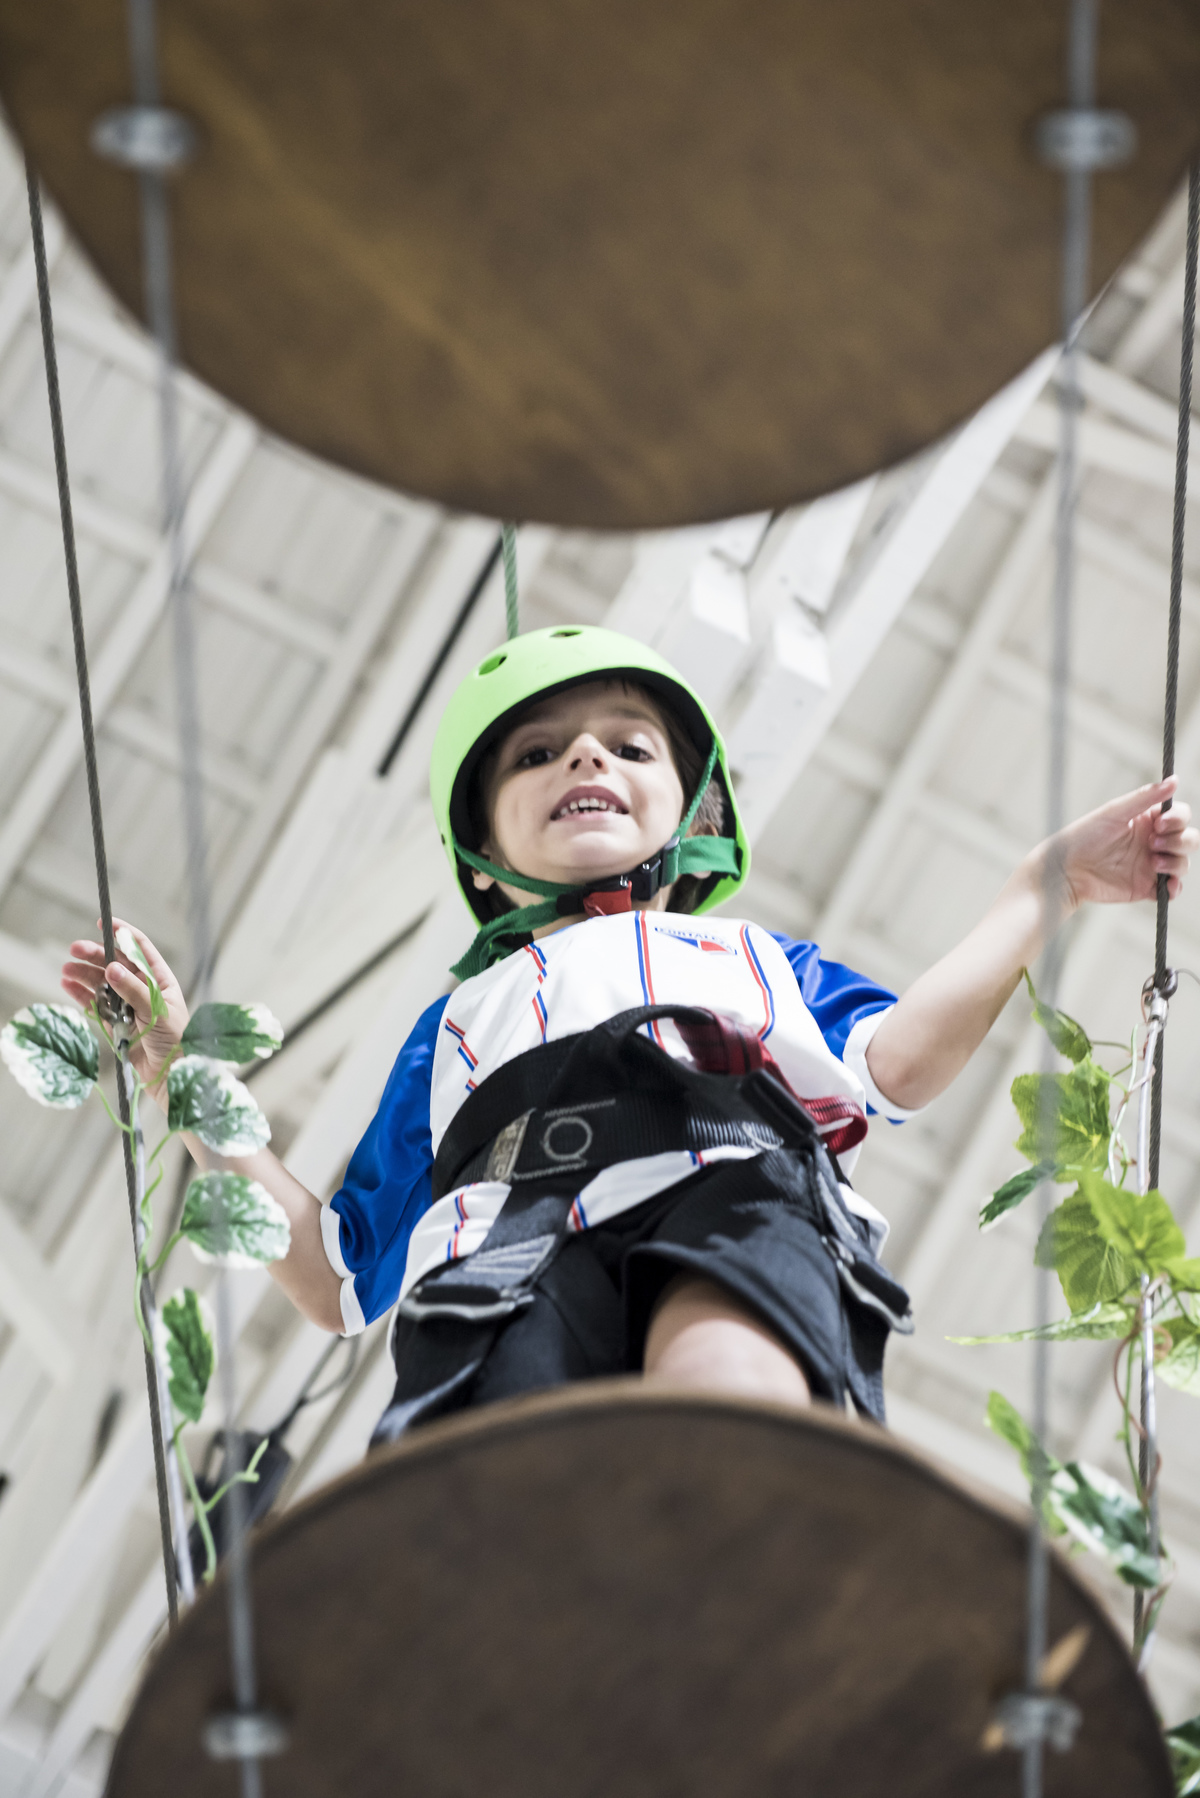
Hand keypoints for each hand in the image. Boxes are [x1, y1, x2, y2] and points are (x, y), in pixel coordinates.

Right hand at [61, 920, 188, 1097]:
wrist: (172, 1076)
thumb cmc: (176, 1041)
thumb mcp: (156, 1011)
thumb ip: (132, 990)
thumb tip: (112, 968)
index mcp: (160, 980)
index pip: (140, 949)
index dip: (122, 933)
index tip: (104, 923)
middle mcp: (143, 990)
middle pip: (115, 964)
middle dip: (95, 955)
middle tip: (75, 949)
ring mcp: (127, 1007)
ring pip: (102, 984)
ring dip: (84, 975)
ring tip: (66, 969)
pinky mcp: (115, 1025)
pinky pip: (96, 1005)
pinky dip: (82, 995)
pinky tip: (68, 985)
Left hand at [1048, 777, 1197, 909]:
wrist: (1065, 870)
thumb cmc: (1084, 836)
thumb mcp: (1115, 812)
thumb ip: (1146, 797)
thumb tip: (1175, 780)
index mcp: (1148, 821)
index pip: (1180, 816)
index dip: (1178, 819)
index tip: (1160, 823)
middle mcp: (1153, 842)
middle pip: (1189, 839)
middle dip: (1180, 841)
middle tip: (1152, 842)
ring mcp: (1151, 865)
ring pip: (1183, 863)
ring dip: (1176, 862)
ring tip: (1153, 863)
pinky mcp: (1146, 887)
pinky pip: (1172, 889)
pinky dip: (1174, 887)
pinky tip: (1166, 885)